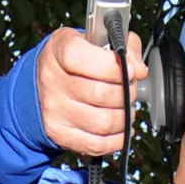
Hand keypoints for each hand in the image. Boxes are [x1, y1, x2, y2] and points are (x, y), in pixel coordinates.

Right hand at [37, 27, 148, 157]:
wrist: (44, 84)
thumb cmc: (77, 60)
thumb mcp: (98, 39)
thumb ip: (125, 46)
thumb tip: (139, 70)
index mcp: (59, 49)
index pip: (82, 58)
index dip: (112, 67)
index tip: (129, 70)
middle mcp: (52, 79)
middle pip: (99, 94)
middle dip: (125, 94)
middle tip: (130, 90)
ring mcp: (54, 109)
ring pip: (102, 122)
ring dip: (124, 118)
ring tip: (126, 110)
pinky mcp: (58, 133)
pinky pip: (95, 144)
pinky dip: (116, 140)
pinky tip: (122, 130)